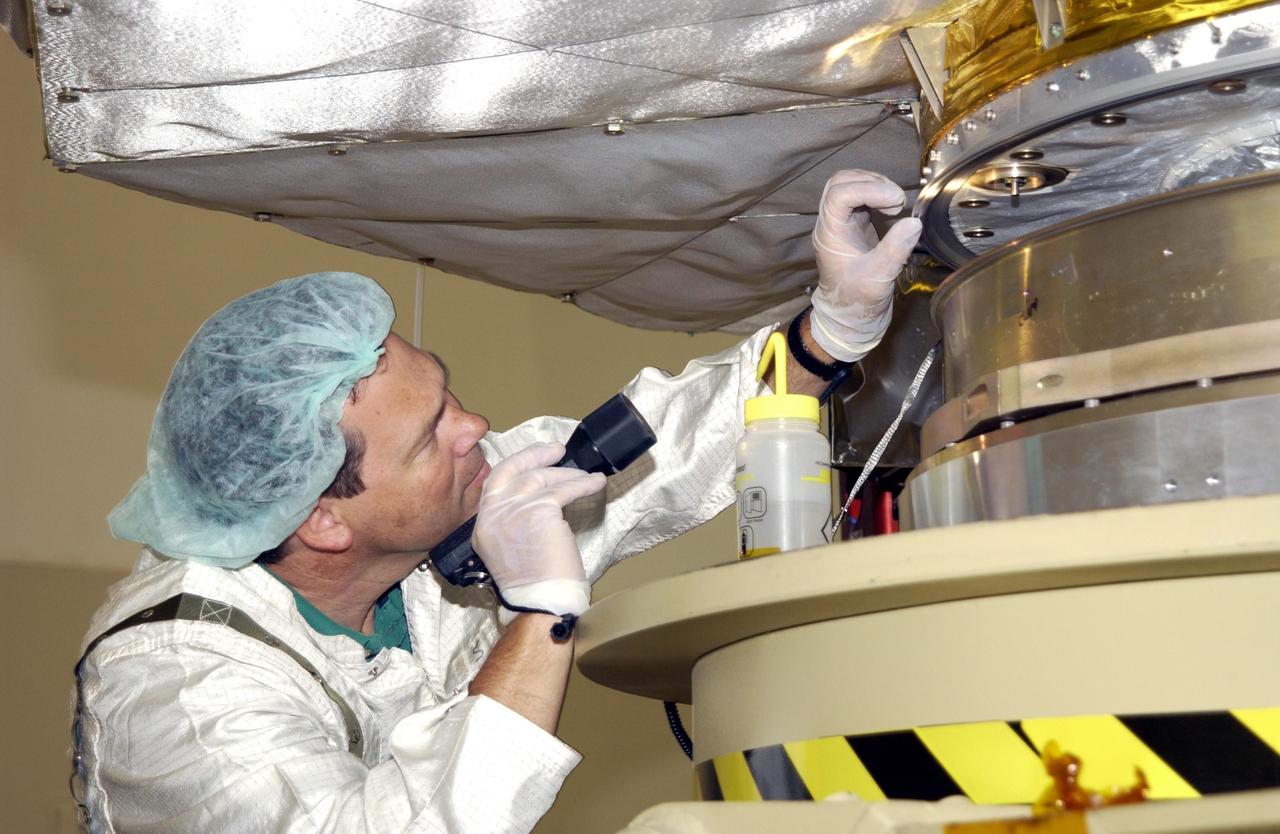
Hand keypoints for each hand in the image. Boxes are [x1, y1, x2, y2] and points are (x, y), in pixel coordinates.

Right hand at [471, 442, 605, 615]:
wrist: (540, 602)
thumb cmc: (533, 585)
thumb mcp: (508, 552)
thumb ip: (512, 525)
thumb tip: (537, 502)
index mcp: (483, 527)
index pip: (495, 484)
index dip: (516, 467)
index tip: (534, 460)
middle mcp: (493, 515)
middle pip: (511, 470)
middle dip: (535, 454)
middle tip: (556, 450)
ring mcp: (514, 510)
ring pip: (541, 477)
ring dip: (568, 474)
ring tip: (586, 475)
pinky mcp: (539, 510)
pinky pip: (564, 489)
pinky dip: (583, 484)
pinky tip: (595, 484)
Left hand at [810, 169, 922, 361]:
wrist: (849, 320)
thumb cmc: (857, 302)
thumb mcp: (879, 278)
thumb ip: (895, 250)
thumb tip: (914, 223)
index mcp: (830, 234)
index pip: (839, 193)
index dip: (868, 189)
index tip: (896, 202)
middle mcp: (831, 224)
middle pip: (840, 182)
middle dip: (870, 182)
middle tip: (895, 200)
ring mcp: (841, 224)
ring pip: (850, 186)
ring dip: (874, 187)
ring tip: (895, 205)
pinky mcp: (854, 227)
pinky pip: (860, 198)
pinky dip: (877, 196)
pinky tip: (892, 210)